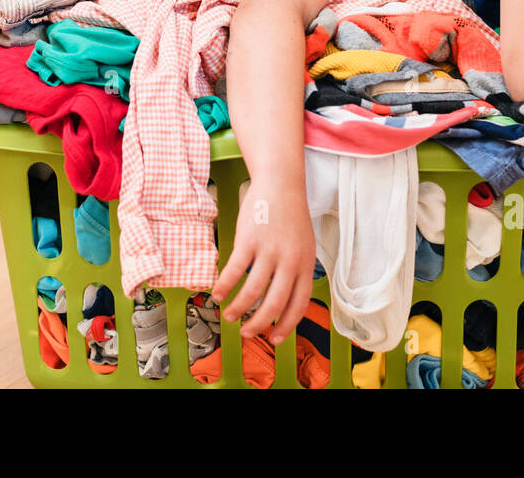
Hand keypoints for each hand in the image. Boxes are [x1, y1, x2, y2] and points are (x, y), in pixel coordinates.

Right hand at [210, 179, 314, 344]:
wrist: (280, 184)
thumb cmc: (290, 216)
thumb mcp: (304, 245)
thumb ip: (297, 271)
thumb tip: (285, 300)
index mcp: (305, 265)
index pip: (298, 305)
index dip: (285, 326)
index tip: (274, 339)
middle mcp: (289, 261)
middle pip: (274, 304)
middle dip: (259, 324)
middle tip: (247, 333)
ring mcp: (268, 250)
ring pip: (252, 291)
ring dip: (239, 308)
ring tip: (230, 316)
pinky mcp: (248, 240)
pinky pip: (234, 271)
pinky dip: (224, 286)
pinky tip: (217, 294)